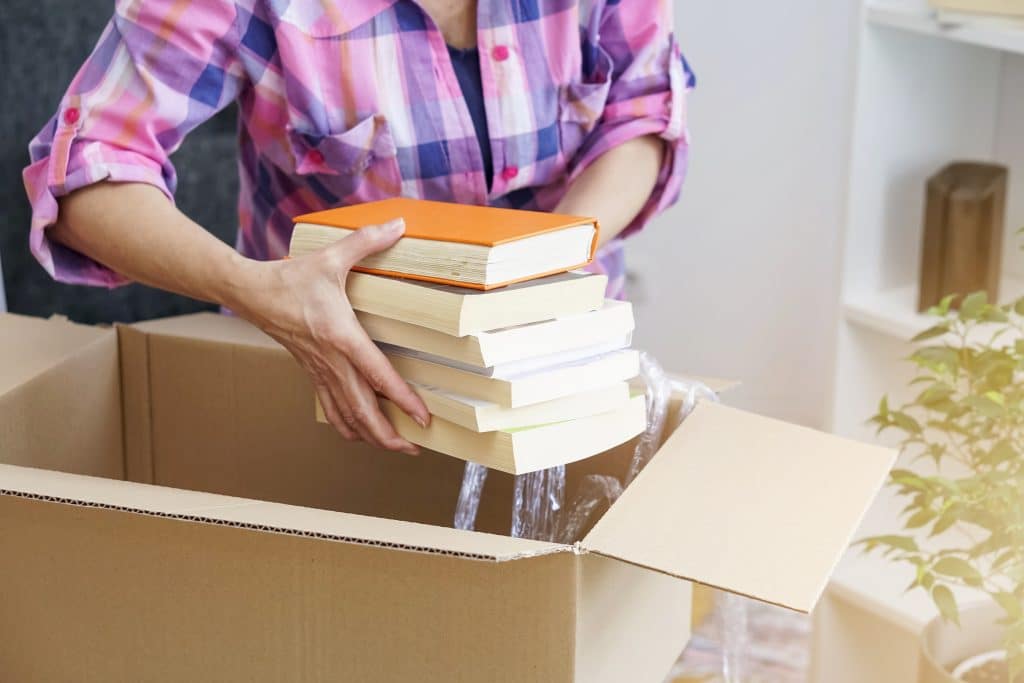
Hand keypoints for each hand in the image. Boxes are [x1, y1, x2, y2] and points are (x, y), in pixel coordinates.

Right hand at [233, 218, 429, 454]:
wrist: (251, 293)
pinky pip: (330, 408)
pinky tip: (361, 434)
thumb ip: (366, 241)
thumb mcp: (331, 257)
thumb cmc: (293, 277)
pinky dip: (347, 426)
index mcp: (341, 336)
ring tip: (396, 448)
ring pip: (346, 416)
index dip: (402, 400)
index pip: (377, 375)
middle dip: (389, 436)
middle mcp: (331, 361)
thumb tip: (398, 224)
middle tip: (415, 448)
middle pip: (362, 410)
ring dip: (371, 437)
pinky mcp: (311, 373)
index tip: (423, 418)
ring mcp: (319, 371)